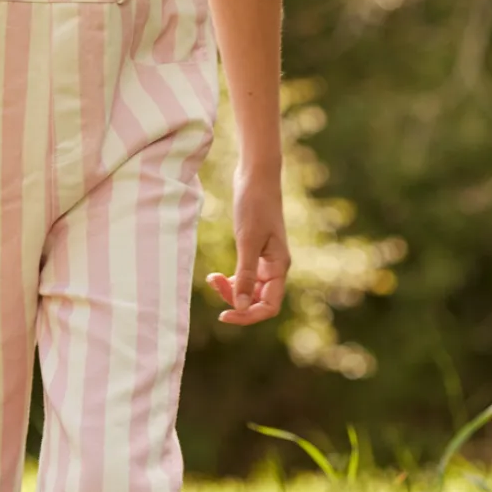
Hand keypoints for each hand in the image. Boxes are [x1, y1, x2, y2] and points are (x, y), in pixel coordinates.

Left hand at [206, 166, 287, 325]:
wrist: (256, 175)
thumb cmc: (255, 204)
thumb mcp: (247, 240)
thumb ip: (245, 274)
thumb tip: (240, 306)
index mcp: (279, 267)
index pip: (269, 306)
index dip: (248, 315)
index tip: (224, 315)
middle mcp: (275, 266)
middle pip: (257, 300)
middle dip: (235, 299)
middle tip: (213, 283)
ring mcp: (266, 259)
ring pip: (249, 289)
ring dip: (231, 289)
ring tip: (212, 279)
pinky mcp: (255, 249)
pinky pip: (245, 276)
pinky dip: (231, 279)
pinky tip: (217, 276)